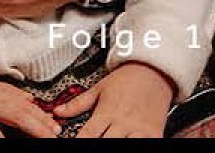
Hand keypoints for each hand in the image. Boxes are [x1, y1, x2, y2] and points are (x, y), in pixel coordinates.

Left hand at [52, 62, 175, 137]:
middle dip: (98, 145)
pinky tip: (130, 143)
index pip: (88, 135)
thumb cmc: (127, 79)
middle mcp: (123, 122)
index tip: (71, 143)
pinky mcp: (154, 133)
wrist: (155, 70)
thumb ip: (78, 103)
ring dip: (117, 146)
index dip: (79, 142)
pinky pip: (146, 144)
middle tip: (91, 144)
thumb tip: (58, 111)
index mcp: (107, 111)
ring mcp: (140, 129)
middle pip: (106, 143)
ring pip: (126, 146)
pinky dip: (138, 146)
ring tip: (109, 143)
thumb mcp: (99, 88)